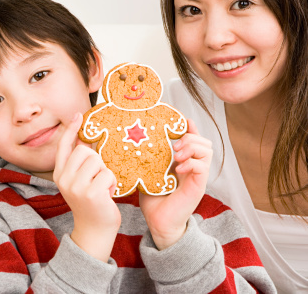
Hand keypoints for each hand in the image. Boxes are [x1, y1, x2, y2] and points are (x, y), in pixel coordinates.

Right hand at [53, 113, 120, 261]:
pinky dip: (112, 183)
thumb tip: (87, 141)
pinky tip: (108, 195)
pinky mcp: (91, 193)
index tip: (77, 115)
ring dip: (105, 173)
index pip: (63, 146)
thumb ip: (81, 164)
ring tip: (102, 187)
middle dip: (97, 161)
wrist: (94, 231)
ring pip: (97, 160)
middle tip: (97, 178)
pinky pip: (108, 174)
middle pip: (85, 151)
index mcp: (60, 174)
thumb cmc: (92, 203)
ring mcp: (76, 186)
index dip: (71, 130)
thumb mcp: (80, 182)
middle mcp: (64, 179)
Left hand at [139, 119, 211, 249]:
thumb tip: (134, 141)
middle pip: (204, 142)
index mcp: (183, 161)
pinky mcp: (198, 186)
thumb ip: (148, 158)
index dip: (189, 127)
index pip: (193, 139)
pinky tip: (178, 168)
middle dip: (190, 137)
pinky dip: (192, 163)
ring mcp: (197, 176)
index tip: (181, 120)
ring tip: (177, 155)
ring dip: (192, 147)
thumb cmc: (153, 199)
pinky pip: (203, 167)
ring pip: (207, 151)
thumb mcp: (148, 172)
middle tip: (174, 145)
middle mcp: (193, 167)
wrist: (159, 222)